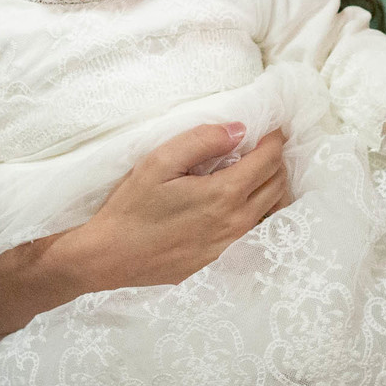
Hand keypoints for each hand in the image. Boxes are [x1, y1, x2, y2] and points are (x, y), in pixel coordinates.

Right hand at [0, 124, 290, 339]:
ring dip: (272, 185)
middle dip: (277, 159)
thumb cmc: (130, 207)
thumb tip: (238, 130)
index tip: (272, 127)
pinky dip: (258, 208)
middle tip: (264, 144)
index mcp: (224, 194)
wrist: (109, 258)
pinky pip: (252, 228)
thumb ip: (201, 141)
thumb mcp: (158, 162)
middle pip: (277, 184)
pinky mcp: (218, 258)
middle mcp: (235, 222)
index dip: (275, 139)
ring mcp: (229, 244)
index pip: (268, 160)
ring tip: (257, 168)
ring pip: (270, 209)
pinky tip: (238, 199)